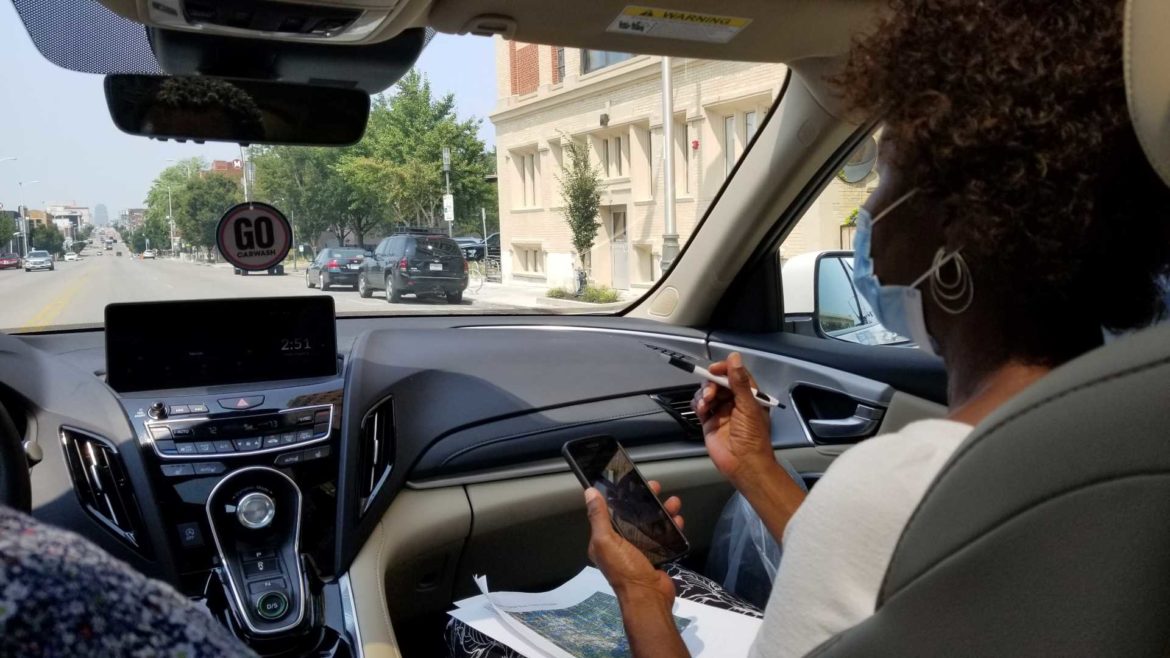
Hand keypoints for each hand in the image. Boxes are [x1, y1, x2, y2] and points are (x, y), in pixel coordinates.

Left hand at [584, 483, 680, 607]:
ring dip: (662, 511)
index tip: (632, 482)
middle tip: (657, 487)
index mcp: (605, 540)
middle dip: (645, 500)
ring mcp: (640, 550)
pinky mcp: (657, 555)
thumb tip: (589, 492)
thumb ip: (598, 517)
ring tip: (674, 502)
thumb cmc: (625, 569)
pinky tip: (679, 519)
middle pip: (633, 515)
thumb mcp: (607, 541)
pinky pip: (664, 536)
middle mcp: (620, 544)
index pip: (611, 512)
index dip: (621, 496)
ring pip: (651, 523)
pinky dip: (671, 527)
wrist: (649, 597)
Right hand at [693, 352, 777, 488]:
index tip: (714, 369)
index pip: (736, 375)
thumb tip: (734, 357)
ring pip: (707, 393)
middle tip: (710, 393)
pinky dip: (698, 405)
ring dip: (704, 394)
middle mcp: (734, 402)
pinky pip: (700, 407)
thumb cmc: (751, 435)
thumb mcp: (748, 406)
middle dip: (711, 384)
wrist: (743, 464)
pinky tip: (701, 409)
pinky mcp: (709, 422)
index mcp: (749, 396)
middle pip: (718, 383)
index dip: (725, 369)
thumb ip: (739, 382)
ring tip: (706, 404)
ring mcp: (721, 412)